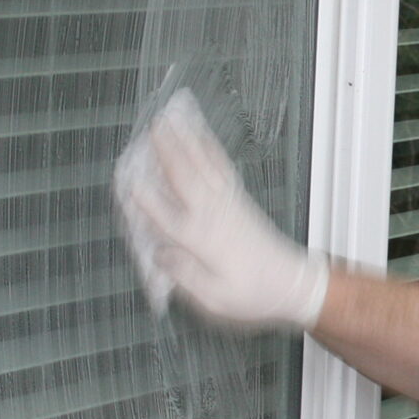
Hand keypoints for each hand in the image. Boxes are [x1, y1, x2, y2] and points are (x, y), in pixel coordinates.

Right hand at [112, 89, 328, 329]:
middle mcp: (214, 215)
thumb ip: (184, 275)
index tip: (125, 181)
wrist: (293, 284)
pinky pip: (221, 167)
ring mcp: (229, 204)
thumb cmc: (254, 294)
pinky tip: (202, 136)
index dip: (143, 199)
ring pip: (203, 165)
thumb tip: (160, 254)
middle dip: (166, 151)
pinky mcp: (240, 200)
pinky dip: (209, 148)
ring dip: (187, 140)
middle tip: (151, 126)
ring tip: (174, 118)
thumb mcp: (214, 299)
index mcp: (202, 241)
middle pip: (184, 177)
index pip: (164, 216)